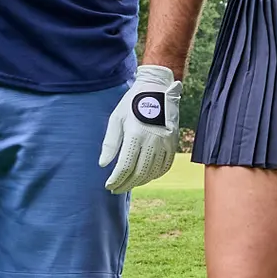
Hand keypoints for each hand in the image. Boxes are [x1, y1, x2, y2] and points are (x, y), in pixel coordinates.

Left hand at [98, 64, 181, 191]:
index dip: (116, 179)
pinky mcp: (173, 142)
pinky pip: (165, 165)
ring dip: (139, 181)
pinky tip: (147, 176)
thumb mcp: (117, 118)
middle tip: (116, 189)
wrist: (158, 88)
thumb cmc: (133, 102)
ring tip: (129, 183)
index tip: (109, 185)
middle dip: (126, 184)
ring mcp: (165, 142)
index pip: (124, 166)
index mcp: (135, 134)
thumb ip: (110, 143)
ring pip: (152, 172)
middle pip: (138, 173)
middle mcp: (152, 141)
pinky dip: (155, 175)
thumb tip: (103, 164)